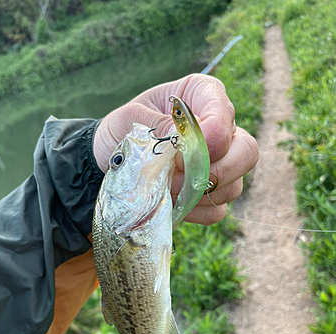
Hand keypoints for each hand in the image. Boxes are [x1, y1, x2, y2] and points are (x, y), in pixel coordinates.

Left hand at [93, 74, 257, 224]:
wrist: (111, 159)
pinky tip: (171, 203)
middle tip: (179, 177)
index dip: (212, 135)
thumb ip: (157, 126)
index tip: (183, 151)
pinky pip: (217, 210)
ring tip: (165, 188)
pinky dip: (194, 211)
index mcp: (201, 96)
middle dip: (217, 170)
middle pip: (247, 151)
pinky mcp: (212, 195)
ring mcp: (222, 164)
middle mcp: (220, 129)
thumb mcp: (129, 119)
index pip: (224, 112)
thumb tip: (182, 140)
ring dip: (197, 193)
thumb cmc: (122, 130)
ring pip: (235, 185)